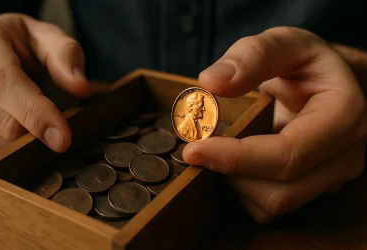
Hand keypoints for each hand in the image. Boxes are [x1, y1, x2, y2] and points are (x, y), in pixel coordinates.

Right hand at [0, 14, 96, 159]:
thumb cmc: (13, 43)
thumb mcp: (42, 36)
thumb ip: (64, 55)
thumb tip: (81, 88)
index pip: (2, 83)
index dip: (35, 113)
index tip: (62, 138)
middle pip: (2, 123)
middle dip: (39, 130)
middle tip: (59, 122)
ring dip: (28, 138)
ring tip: (33, 114)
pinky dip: (13, 146)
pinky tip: (19, 125)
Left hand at [182, 27, 366, 222]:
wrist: (335, 84)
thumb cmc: (311, 64)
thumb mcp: (286, 44)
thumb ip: (252, 56)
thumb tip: (211, 82)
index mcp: (343, 118)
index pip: (286, 156)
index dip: (235, 158)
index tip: (194, 149)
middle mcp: (344, 157)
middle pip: (278, 191)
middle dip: (230, 173)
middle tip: (199, 147)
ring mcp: (332, 178)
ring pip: (273, 204)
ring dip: (236, 184)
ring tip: (220, 151)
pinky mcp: (315, 188)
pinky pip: (272, 206)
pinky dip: (245, 191)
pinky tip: (236, 163)